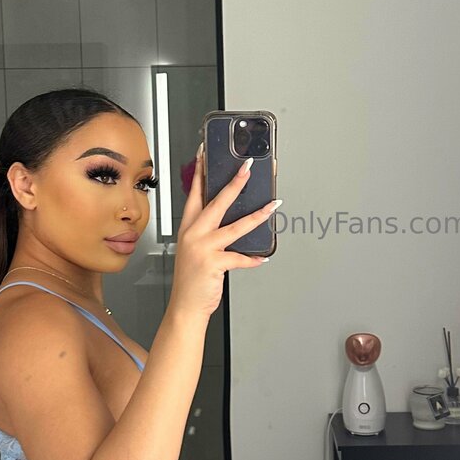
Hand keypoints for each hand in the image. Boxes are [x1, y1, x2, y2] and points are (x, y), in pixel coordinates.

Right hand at [168, 144, 277, 321]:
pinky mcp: (214, 263)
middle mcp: (194, 234)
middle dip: (235, 183)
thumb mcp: (194, 249)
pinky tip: (263, 257)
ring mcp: (203, 248)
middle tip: (247, 168)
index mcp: (188, 228)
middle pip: (217, 202)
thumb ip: (208, 232)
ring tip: (273, 205)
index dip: (200, 172)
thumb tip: (233, 217)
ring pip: (235, 226)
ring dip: (258, 215)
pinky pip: (240, 257)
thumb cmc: (192, 279)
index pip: (194, 193)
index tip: (205, 153)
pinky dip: (253, 259)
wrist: (185, 307)